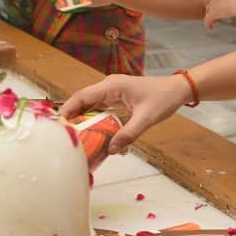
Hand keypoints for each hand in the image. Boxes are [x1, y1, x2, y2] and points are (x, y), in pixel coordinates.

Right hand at [60, 74, 191, 153]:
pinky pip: (101, 107)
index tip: (58, 123)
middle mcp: (109, 86)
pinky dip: (94, 118)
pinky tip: (91, 131)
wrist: (178, 89)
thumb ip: (128, 134)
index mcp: (112, 86)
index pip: (82, 96)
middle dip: (72, 116)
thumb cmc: (163, 98)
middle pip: (83, 100)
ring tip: (73, 135)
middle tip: (63, 134)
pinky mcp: (118, 97)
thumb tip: (111, 150)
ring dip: (82, 118)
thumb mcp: (146, 119)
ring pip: (91, 104)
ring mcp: (113, 91)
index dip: (68, 108)